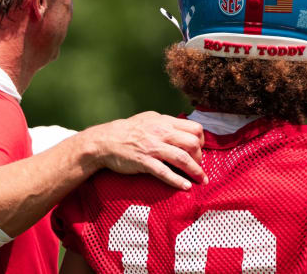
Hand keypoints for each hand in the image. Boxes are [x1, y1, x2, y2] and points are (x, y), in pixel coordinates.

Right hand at [82, 111, 206, 189]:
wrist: (104, 141)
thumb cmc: (127, 131)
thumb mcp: (149, 120)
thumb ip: (166, 124)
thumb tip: (182, 130)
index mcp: (164, 122)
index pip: (194, 128)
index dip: (201, 141)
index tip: (199, 151)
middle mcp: (161, 132)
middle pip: (192, 143)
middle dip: (200, 157)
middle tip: (198, 166)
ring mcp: (153, 147)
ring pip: (182, 158)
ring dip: (195, 171)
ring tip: (201, 180)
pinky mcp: (144, 162)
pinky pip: (165, 172)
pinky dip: (177, 181)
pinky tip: (185, 187)